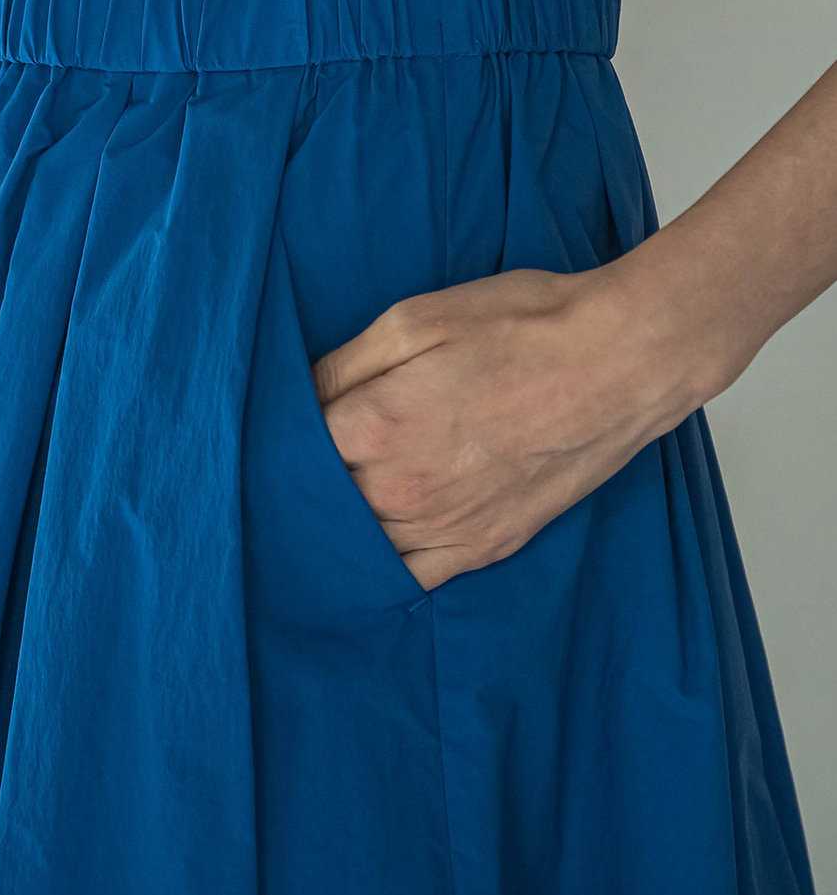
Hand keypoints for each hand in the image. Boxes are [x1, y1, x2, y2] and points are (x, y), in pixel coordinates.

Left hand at [310, 266, 709, 590]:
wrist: (618, 361)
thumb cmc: (523, 327)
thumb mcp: (415, 317)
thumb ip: (342, 364)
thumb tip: (294, 399)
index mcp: (374, 426)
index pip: (290, 450)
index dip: (281, 437)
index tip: (275, 429)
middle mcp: (400, 490)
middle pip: (319, 501)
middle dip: (305, 481)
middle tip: (305, 461)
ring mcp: (444, 527)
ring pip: (358, 543)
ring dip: (338, 524)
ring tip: (333, 500)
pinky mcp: (484, 547)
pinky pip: (411, 576)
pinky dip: (383, 565)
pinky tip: (372, 548)